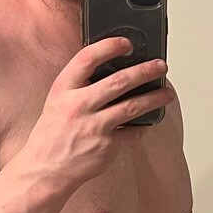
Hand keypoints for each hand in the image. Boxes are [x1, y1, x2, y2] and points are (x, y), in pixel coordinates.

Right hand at [19, 38, 174, 192]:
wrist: (45, 169)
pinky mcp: (107, 146)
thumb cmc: (52, 135)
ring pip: (133, 106)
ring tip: (167, 94)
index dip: (109, 47)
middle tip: (161, 66)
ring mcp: (94, 126)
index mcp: (64, 89)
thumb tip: (112, 71)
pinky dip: (142, 126)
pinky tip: (148, 122)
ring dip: (154, 98)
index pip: (87, 58)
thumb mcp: (57, 102)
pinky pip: (133, 132)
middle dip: (145, 71)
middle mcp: (79, 105)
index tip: (126, 44)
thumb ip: (79, 86)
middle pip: (119, 81)